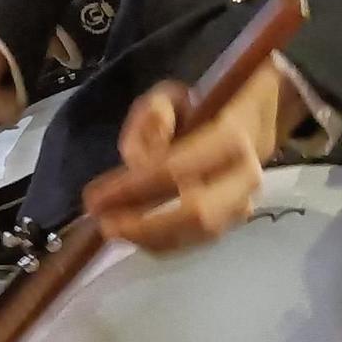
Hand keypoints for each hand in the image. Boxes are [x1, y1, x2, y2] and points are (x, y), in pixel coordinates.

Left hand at [80, 63, 301, 253]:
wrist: (246, 123)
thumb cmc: (199, 109)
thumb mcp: (170, 98)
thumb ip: (151, 119)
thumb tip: (138, 159)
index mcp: (233, 136)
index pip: (180, 168)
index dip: (135, 187)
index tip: (95, 197)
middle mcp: (246, 176)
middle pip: (200, 214)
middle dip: (147, 225)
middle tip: (105, 225)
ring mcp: (245, 202)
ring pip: (200, 234)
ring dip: (153, 239)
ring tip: (113, 230)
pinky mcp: (235, 221)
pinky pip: (198, 242)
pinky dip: (163, 243)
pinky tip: (133, 235)